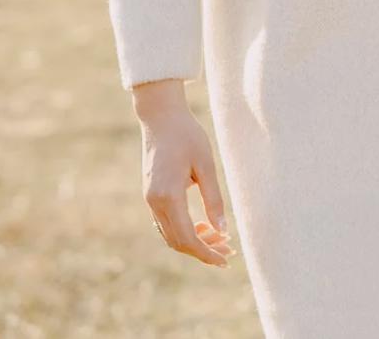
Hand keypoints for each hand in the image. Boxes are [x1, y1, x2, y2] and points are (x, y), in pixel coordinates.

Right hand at [133, 80, 236, 267]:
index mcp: (168, 196)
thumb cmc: (188, 136)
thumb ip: (214, 199)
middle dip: (203, 250)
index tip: (225, 260)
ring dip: (194, 241)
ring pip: (171, 234)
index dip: (206, 253)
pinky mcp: (151, 195)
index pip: (187, 237)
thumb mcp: (206, 165)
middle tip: (229, 251)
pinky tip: (204, 225)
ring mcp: (149, 200)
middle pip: (178, 241)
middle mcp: (154, 202)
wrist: (161, 118)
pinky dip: (184, 230)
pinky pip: (166, 223)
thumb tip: (223, 230)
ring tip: (221, 238)